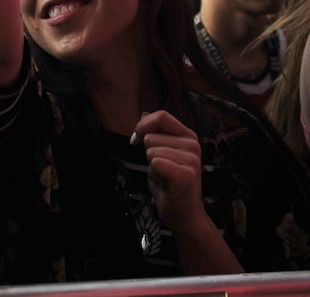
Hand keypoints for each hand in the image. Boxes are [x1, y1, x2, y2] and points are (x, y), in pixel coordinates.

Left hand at [131, 110, 204, 234]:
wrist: (183, 215)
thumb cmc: (169, 184)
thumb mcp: (160, 153)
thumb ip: (155, 134)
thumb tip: (144, 114)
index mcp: (188, 136)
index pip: (161, 116)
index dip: (143, 126)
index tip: (136, 140)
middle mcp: (193, 145)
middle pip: (151, 135)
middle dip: (147, 153)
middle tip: (162, 169)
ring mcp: (192, 159)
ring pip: (151, 150)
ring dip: (151, 166)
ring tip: (165, 177)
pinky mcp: (186, 174)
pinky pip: (155, 162)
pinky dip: (154, 174)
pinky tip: (166, 184)